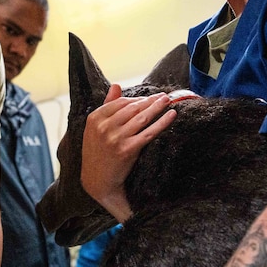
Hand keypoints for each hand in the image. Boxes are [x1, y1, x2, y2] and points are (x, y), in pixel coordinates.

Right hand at [81, 85, 175, 221]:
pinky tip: (171, 115)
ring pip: (142, 118)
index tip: (149, 98)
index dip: (137, 99)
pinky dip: (162, 122)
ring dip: (157, 107)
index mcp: (95, 119)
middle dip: (150, 101)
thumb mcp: (95, 129)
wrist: (97, 181)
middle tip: (164, 96)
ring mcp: (115, 138)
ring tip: (168, 101)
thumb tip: (116, 85)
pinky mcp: (127, 150)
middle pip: (133, 108)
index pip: (120, 103)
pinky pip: (149, 132)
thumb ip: (106, 106)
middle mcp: (104, 127)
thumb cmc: (98, 153)